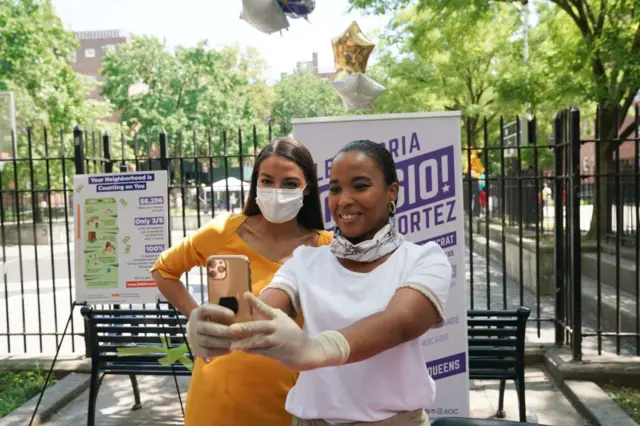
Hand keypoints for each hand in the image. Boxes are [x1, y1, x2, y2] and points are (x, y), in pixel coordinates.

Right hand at [186, 303, 234, 361]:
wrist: (194, 333)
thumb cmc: (210, 320)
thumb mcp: (212, 313)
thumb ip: (222, 313)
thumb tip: (238, 314)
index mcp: (197, 313)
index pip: (205, 309)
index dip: (219, 311)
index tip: (233, 314)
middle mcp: (193, 325)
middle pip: (207, 328)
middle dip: (223, 330)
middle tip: (237, 331)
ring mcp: (194, 339)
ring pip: (208, 340)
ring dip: (223, 341)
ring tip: (236, 341)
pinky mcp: (197, 350)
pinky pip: (208, 352)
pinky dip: (220, 351)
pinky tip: (230, 349)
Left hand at [229, 292, 350, 370]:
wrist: (304, 350)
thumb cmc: (290, 332)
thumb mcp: (282, 319)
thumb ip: (269, 314)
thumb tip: (253, 305)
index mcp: (277, 317)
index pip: (265, 308)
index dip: (255, 302)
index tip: (245, 294)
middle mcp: (276, 327)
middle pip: (259, 327)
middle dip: (245, 328)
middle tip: (232, 328)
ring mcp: (275, 340)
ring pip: (258, 342)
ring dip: (245, 343)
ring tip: (233, 345)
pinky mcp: (274, 352)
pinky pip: (260, 351)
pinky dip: (250, 350)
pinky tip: (240, 350)